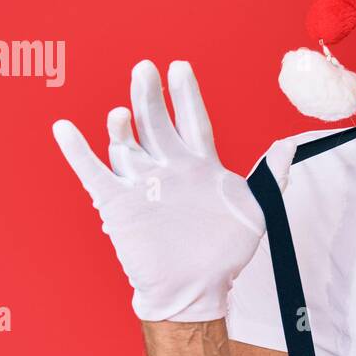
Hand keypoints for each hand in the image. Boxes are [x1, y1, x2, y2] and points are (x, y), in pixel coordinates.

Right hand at [52, 59, 294, 321]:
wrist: (196, 289)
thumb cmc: (226, 252)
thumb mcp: (257, 210)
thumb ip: (271, 176)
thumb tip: (290, 146)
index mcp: (199, 164)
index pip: (191, 120)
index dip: (185, 95)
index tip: (180, 67)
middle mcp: (168, 168)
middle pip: (156, 124)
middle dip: (149, 97)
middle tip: (144, 69)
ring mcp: (142, 184)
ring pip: (127, 146)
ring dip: (121, 127)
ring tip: (121, 113)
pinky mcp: (118, 204)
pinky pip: (94, 173)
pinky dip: (78, 152)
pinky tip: (65, 129)